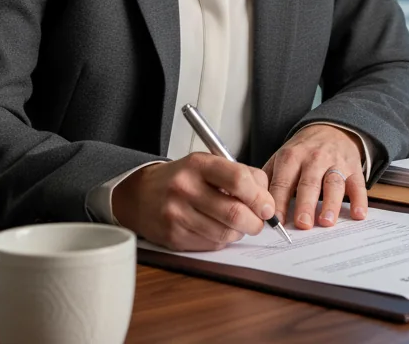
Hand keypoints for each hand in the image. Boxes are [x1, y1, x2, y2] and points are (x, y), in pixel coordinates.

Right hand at [111, 154, 276, 250]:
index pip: (238, 179)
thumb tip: (266, 199)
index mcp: (198, 164)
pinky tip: (218, 228)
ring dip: (240, 232)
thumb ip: (239, 175)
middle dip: (256, 221)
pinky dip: (223, 240)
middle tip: (260, 220)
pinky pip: (211, 245)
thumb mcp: (207, 164)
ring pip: (225, 233)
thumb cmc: (181, 178)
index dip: (260, 196)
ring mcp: (177, 214)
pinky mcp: (174, 237)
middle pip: (234, 212)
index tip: (268, 205)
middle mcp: (185, 188)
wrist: (140, 195)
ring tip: (238, 223)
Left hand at [263, 124, 368, 230]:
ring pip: (333, 183)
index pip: (283, 182)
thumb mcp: (282, 156)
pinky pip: (358, 184)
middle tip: (302, 224)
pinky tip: (358, 214)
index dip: (279, 201)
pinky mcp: (353, 168)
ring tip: (326, 221)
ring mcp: (336, 162)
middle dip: (305, 204)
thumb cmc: (303, 151)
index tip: (276, 221)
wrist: (332, 128)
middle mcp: (314, 158)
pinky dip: (360, 200)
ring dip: (331, 203)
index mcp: (292, 157)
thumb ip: (269, 179)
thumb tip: (254, 206)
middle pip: (308, 183)